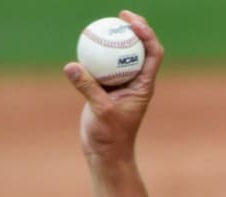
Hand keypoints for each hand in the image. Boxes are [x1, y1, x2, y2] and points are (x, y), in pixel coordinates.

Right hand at [64, 10, 163, 165]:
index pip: (153, 54)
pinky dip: (98, 54)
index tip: (133, 23)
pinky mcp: (106, 89)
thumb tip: (72, 65)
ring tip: (104, 23)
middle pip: (141, 49)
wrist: (106, 152)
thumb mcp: (101, 112)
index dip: (147, 35)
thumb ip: (89, 89)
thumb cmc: (111, 136)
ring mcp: (122, 84)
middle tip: (121, 14)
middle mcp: (136, 82)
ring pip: (122, 56)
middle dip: (135, 29)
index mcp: (144, 85)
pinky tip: (86, 43)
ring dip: (117, 39)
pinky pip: (103, 66)